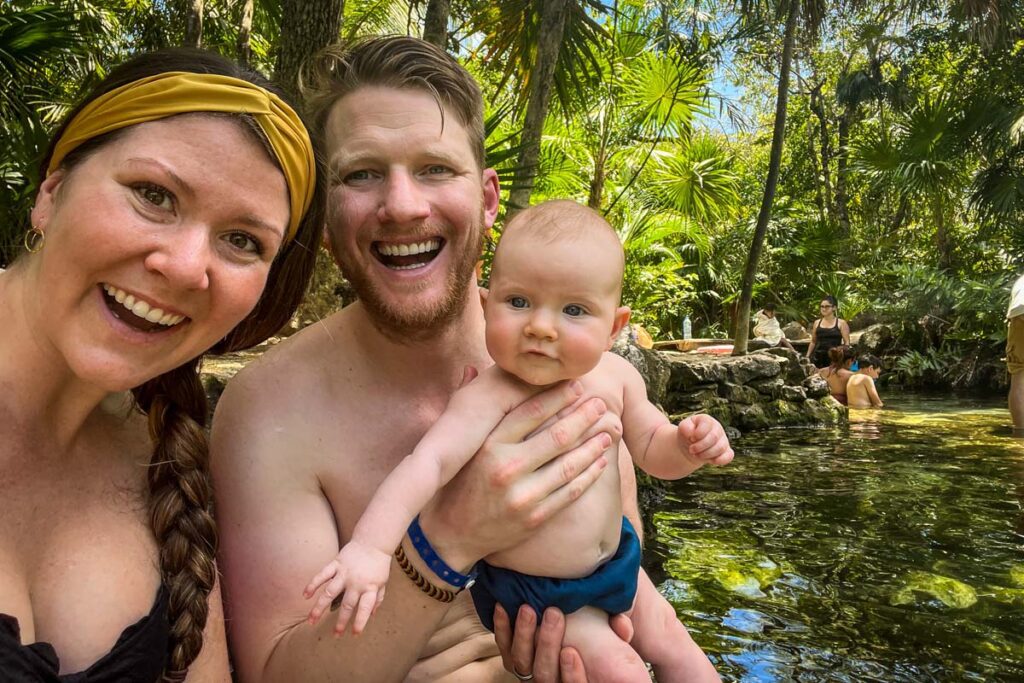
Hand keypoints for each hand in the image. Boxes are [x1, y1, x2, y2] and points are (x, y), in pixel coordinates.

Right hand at [303, 541, 390, 634]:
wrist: (373, 541)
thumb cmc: (378, 564)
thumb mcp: (382, 582)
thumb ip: (378, 598)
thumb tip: (372, 615)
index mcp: (370, 587)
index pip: (365, 608)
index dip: (360, 622)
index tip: (354, 634)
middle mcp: (357, 582)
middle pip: (347, 605)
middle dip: (340, 621)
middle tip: (335, 635)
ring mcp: (345, 573)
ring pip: (329, 593)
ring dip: (319, 608)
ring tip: (311, 621)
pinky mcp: (336, 564)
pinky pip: (322, 575)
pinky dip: (313, 584)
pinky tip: (305, 595)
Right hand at [421, 380, 618, 565]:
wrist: (450, 535)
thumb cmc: (454, 482)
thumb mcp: (455, 444)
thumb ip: (465, 406)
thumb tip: (472, 368)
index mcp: (488, 445)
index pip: (531, 413)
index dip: (558, 397)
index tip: (576, 385)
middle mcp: (507, 468)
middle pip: (557, 436)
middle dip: (584, 417)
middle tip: (600, 403)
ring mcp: (523, 495)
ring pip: (569, 465)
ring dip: (593, 445)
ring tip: (609, 430)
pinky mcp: (535, 517)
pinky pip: (570, 492)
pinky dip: (589, 474)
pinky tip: (601, 460)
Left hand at [494, 605, 632, 681]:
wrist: (564, 628)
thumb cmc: (596, 640)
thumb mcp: (615, 644)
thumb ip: (619, 635)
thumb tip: (621, 624)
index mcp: (574, 680)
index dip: (571, 676)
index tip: (570, 652)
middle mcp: (550, 681)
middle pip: (544, 675)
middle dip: (547, 644)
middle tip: (554, 614)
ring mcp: (530, 671)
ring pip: (521, 662)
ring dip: (523, 635)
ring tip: (528, 609)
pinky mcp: (514, 658)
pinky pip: (504, 648)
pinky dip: (502, 629)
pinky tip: (502, 608)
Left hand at [678, 414, 733, 465]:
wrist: (690, 446)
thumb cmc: (687, 435)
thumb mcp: (683, 428)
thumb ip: (686, 428)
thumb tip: (693, 434)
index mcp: (707, 420)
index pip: (707, 424)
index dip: (698, 434)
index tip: (691, 438)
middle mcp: (717, 428)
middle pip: (714, 437)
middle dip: (700, 446)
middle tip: (691, 450)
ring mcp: (724, 440)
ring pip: (720, 448)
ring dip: (705, 454)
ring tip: (696, 455)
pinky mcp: (727, 451)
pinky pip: (728, 456)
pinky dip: (719, 460)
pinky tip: (709, 461)